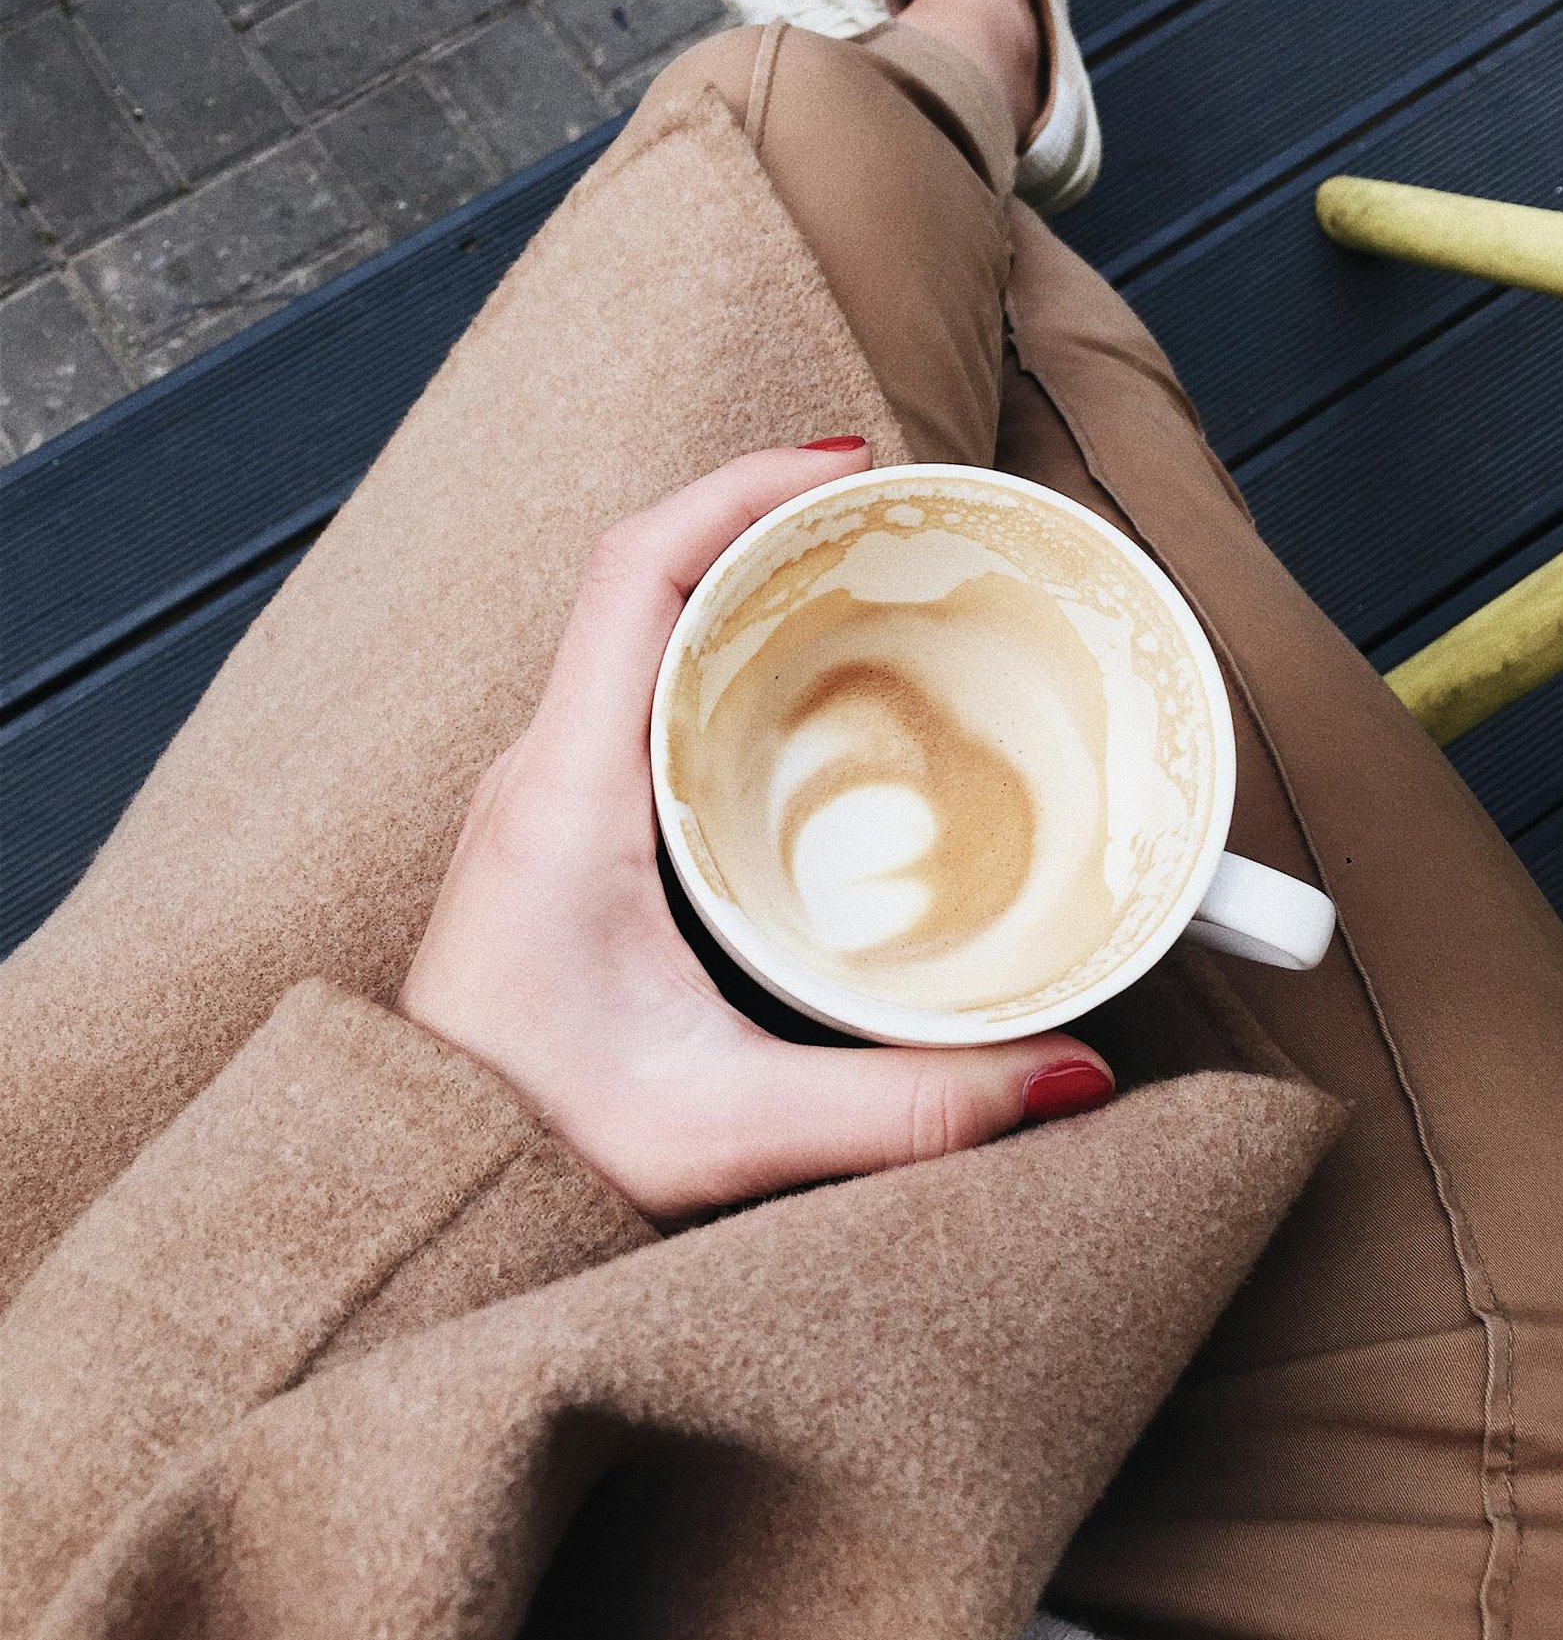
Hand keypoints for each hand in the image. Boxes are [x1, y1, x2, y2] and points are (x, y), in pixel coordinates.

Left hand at [399, 443, 1113, 1220]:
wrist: (419, 1173)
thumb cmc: (532, 1137)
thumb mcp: (723, 1129)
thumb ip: (898, 1107)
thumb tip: (1065, 1077)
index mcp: (568, 795)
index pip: (632, 575)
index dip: (733, 491)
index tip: (844, 467)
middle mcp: (547, 766)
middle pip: (650, 575)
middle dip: (770, 520)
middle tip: (893, 519)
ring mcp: (550, 786)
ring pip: (644, 625)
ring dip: (747, 579)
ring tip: (866, 576)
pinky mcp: (567, 817)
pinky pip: (645, 683)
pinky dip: (726, 646)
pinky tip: (804, 681)